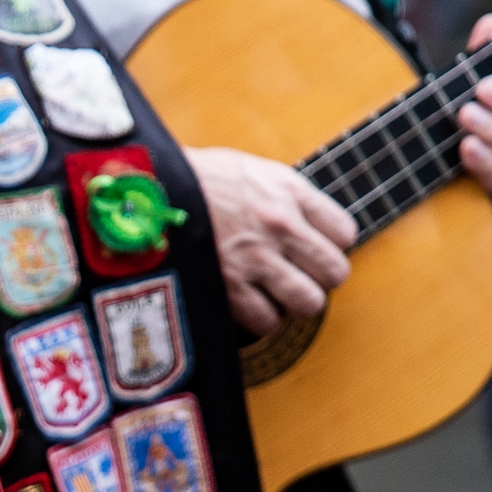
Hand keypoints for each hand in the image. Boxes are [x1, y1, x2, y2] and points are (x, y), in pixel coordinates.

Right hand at [186, 147, 357, 338]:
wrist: (147, 192)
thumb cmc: (195, 181)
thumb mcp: (250, 171)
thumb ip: (283, 195)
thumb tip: (308, 224)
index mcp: (288, 191)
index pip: (345, 232)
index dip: (331, 244)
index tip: (311, 247)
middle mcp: (279, 225)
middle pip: (335, 272)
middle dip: (319, 279)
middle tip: (298, 275)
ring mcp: (256, 258)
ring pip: (309, 303)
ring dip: (294, 302)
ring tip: (276, 293)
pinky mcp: (229, 287)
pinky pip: (266, 321)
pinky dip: (260, 318)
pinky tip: (248, 303)